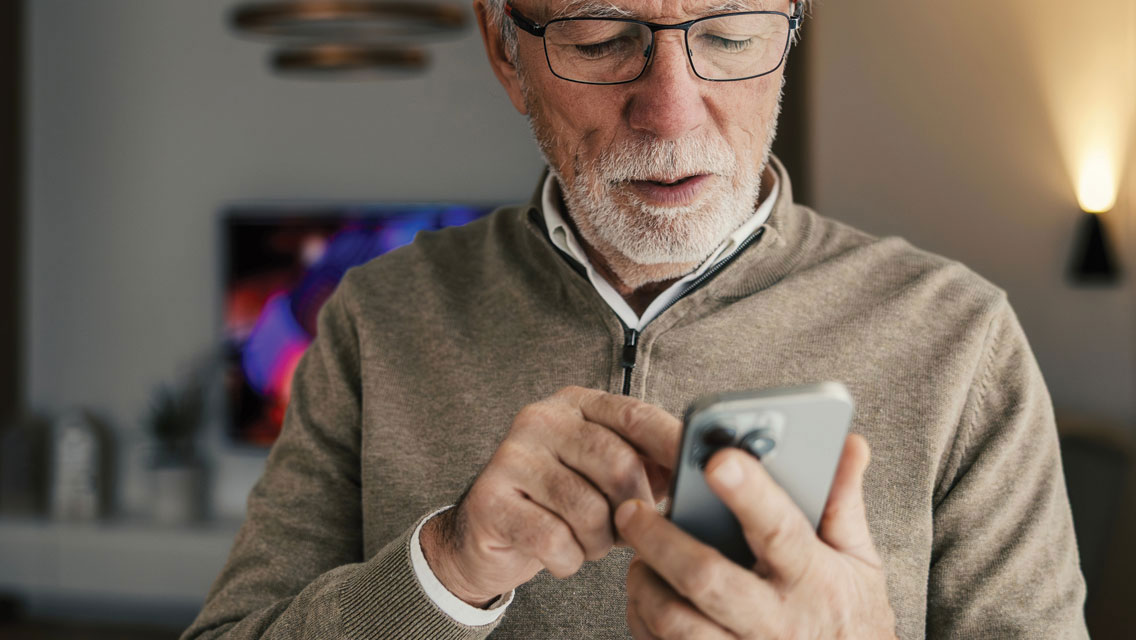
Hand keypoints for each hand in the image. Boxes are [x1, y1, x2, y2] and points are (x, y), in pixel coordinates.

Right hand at [421, 386, 678, 606]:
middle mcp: (541, 419)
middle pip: (617, 463)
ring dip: (599, 541)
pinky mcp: (491, 499)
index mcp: (576, 404)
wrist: (487, 535)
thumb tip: (701, 469)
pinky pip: (553, 539)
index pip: (634, 414)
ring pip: (588, 508)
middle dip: (634, 510)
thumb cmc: (559, 504)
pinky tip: (561, 554)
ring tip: (589, 541)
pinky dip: (568, 559)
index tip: (708, 467)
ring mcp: (512, 457)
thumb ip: (649, 464)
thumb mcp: (606, 476)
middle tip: (631, 530)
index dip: (672, 442)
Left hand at [618, 434, 897, 638]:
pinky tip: (648, 597)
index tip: (718, 461)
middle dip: (660, 540)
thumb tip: (849, 445)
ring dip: (646, 584)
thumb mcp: (859, 564)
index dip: (748, 495)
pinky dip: (644, 620)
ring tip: (639, 557)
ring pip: (675, 622)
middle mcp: (778, 622)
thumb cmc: (851, 623)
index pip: (778, 530)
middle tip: (631, 510)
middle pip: (706, 578)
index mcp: (815, 581)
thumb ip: (841, 504)